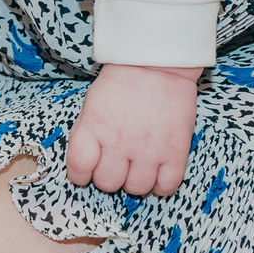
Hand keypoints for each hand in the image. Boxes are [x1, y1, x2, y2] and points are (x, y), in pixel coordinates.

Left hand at [65, 64, 198, 197]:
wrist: (157, 63)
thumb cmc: (122, 81)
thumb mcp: (92, 103)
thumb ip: (86, 134)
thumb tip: (85, 163)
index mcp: (94, 127)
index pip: (78, 168)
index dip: (79, 174)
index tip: (84, 171)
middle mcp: (119, 142)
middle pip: (107, 183)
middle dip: (108, 176)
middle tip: (115, 162)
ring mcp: (149, 150)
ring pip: (136, 189)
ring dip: (134, 180)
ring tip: (137, 164)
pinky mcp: (175, 153)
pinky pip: (165, 187)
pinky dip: (159, 184)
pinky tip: (156, 170)